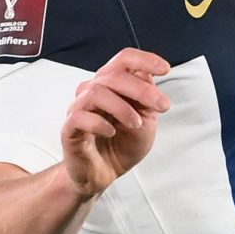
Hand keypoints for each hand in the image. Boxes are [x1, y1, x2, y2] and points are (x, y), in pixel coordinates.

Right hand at [59, 47, 169, 197]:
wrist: (103, 174)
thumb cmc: (121, 145)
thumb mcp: (146, 122)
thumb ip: (147, 101)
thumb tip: (149, 79)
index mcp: (111, 85)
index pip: (124, 60)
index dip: (144, 59)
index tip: (165, 69)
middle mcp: (93, 91)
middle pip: (113, 75)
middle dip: (141, 89)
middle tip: (161, 105)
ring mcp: (79, 109)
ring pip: (96, 92)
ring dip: (122, 107)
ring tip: (136, 124)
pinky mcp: (69, 129)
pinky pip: (80, 117)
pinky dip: (99, 123)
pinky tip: (112, 132)